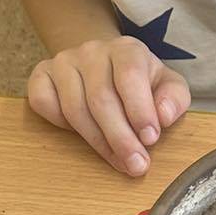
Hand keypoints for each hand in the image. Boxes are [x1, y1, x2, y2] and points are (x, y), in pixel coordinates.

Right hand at [28, 38, 190, 175]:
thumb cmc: (140, 82)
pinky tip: (81, 135)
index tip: (151, 139)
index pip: (130, 75)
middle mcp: (92, 51)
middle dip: (120, 138)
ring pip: (74, 107)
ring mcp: (63, 62)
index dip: (140, 110)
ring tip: (118, 161)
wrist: (105, 65)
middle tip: (136, 165)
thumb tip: (163, 116)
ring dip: (97, 141)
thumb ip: (174, 99)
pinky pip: (43, 103)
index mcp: (126, 49)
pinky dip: (60, 124)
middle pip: (101, 98)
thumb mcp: (166, 86)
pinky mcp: (41, 74)